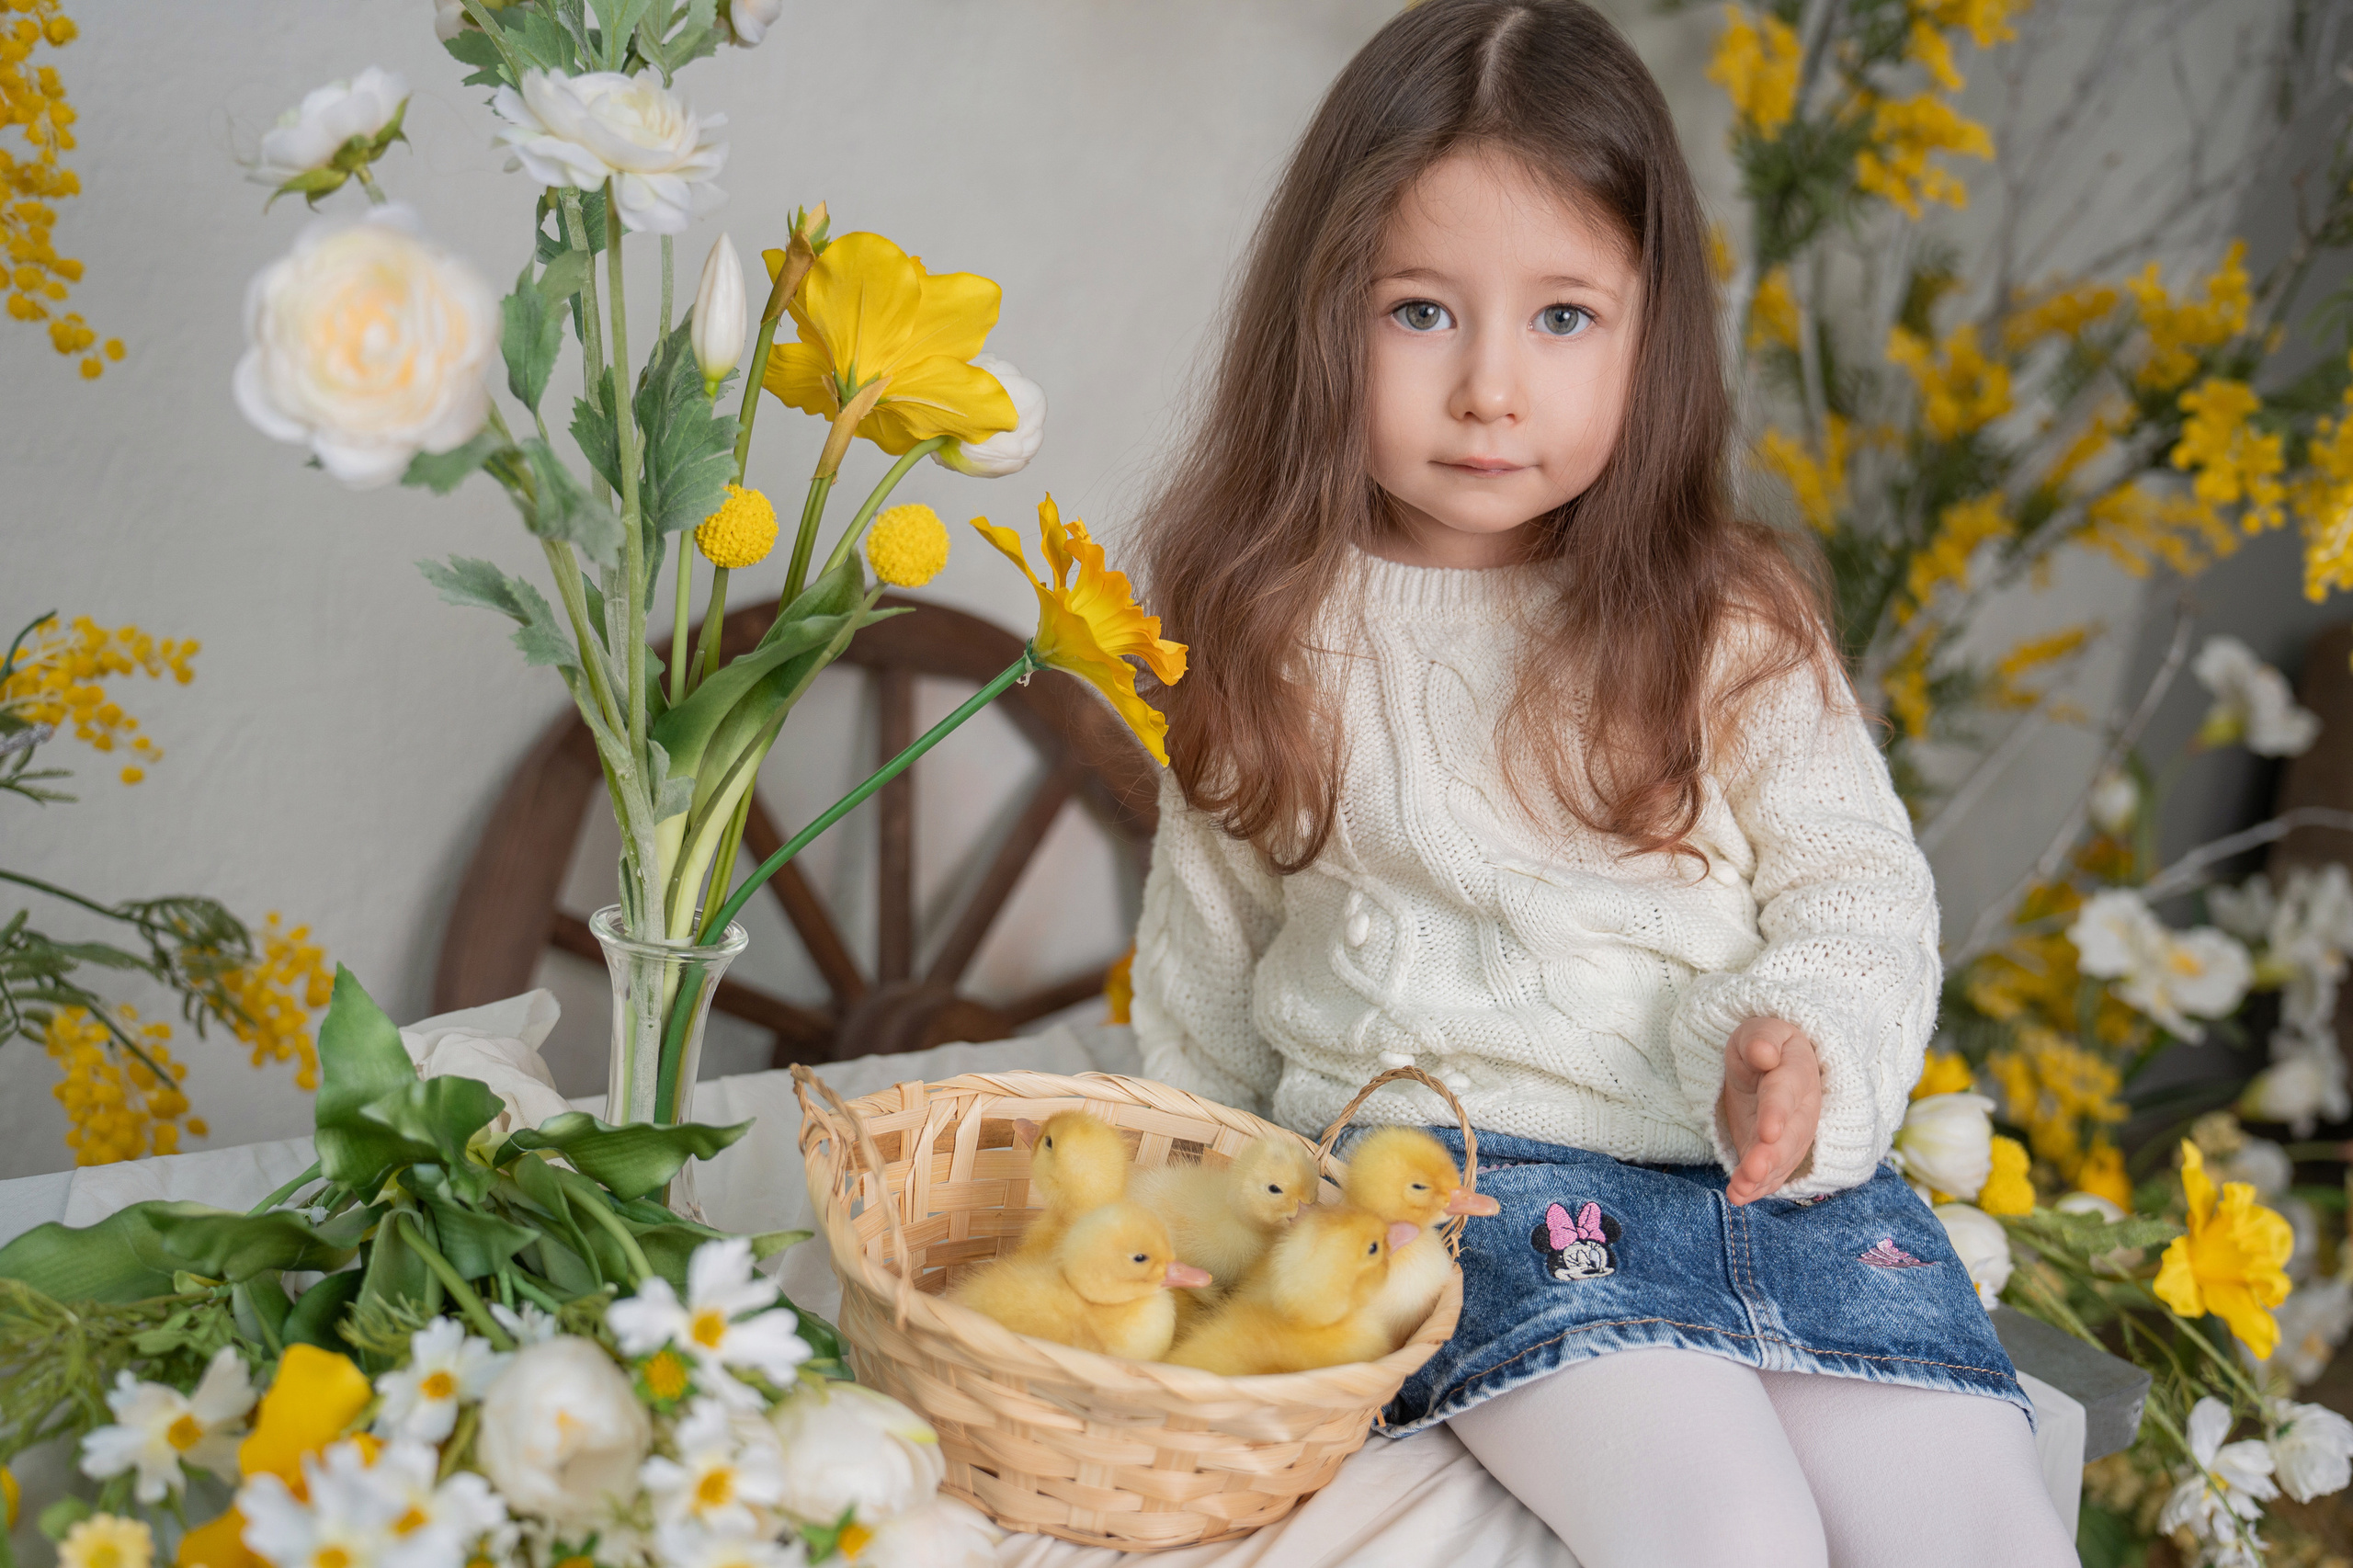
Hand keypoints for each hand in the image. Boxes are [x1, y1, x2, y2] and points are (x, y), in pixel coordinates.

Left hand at [1718, 1018, 1821, 1205]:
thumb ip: (1762, 1040)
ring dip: (1762, 1177)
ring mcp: (1792, 1135)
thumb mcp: (1759, 1031)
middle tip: (1753, 1171)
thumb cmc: (1763, 1044)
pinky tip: (1739, 1197)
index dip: (1777, 1113)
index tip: (1767, 1132)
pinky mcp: (1777, 1153)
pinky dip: (1756, 1188)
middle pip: (1789, 1136)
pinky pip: (1771, 1173)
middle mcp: (1802, 1109)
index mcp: (1797, 1073)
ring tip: (1740, 1189)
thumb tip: (1764, 1053)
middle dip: (1772, 1156)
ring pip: (1782, 1160)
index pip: (1786, 1094)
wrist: (1770, 1063)